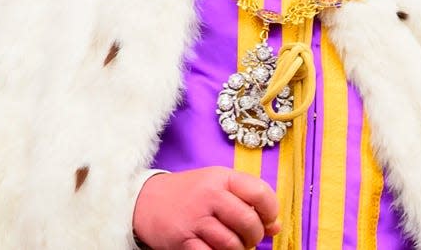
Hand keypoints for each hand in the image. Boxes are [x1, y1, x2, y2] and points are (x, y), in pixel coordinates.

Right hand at [132, 168, 279, 249]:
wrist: (144, 201)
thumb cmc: (188, 195)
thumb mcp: (216, 187)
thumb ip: (246, 202)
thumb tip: (276, 226)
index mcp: (221, 177)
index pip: (260, 193)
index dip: (270, 211)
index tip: (267, 221)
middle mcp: (209, 194)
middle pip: (248, 222)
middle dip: (253, 237)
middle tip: (246, 238)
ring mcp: (195, 217)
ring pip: (233, 244)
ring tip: (229, 245)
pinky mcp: (183, 239)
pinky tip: (212, 248)